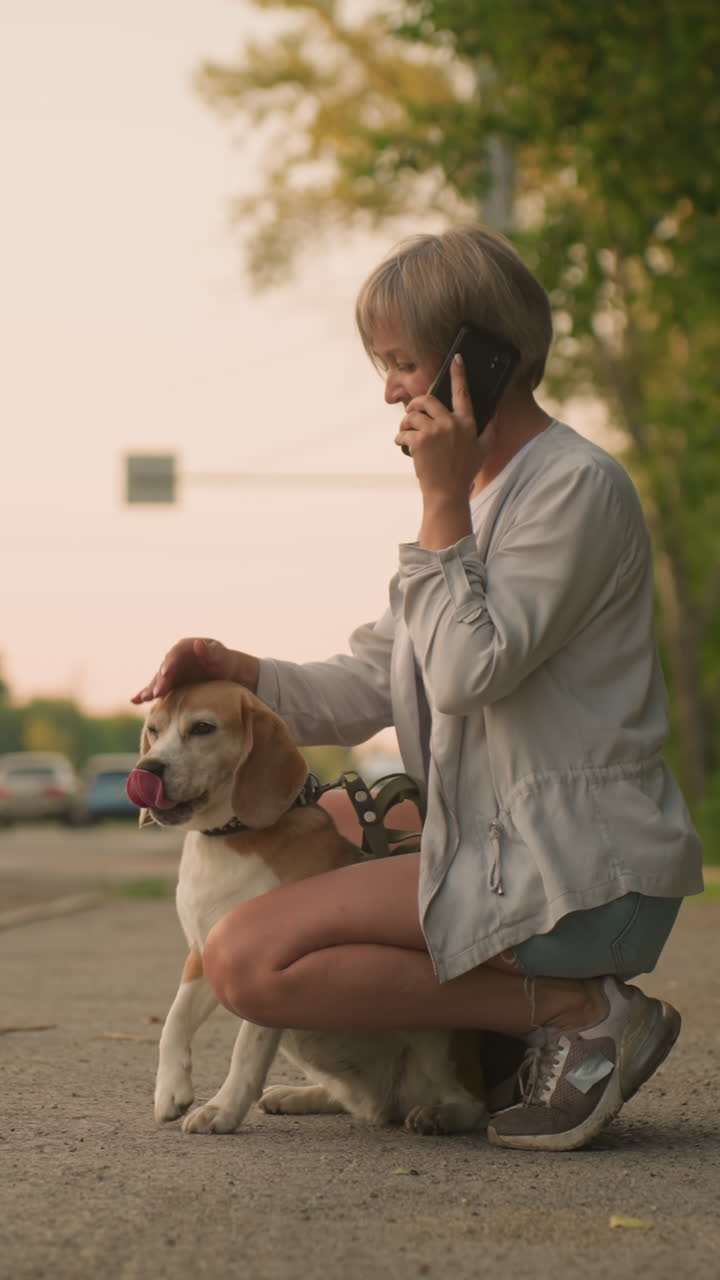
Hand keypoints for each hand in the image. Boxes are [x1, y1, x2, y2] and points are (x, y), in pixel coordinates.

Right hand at [131, 638, 257, 703]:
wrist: (229, 675)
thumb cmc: (227, 663)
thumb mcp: (222, 656)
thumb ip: (211, 652)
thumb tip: (198, 644)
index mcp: (186, 647)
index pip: (176, 653)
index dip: (170, 663)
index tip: (167, 672)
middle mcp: (175, 659)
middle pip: (165, 669)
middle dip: (160, 681)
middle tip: (156, 692)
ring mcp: (172, 672)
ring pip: (159, 681)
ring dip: (151, 689)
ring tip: (143, 699)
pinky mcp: (171, 685)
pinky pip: (157, 689)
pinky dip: (146, 694)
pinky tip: (135, 701)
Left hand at [395, 354, 493, 502]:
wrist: (447, 493)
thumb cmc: (464, 473)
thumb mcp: (483, 451)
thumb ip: (489, 431)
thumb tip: (495, 414)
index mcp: (467, 423)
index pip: (463, 393)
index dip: (459, 374)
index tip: (456, 359)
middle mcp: (451, 424)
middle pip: (427, 399)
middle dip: (415, 403)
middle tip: (411, 411)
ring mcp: (434, 432)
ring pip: (412, 415)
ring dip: (405, 422)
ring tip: (405, 431)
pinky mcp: (419, 441)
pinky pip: (403, 432)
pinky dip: (399, 438)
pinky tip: (401, 444)